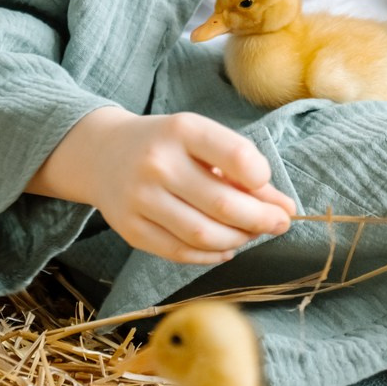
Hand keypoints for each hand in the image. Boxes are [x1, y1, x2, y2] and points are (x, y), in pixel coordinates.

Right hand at [26, 105, 295, 265]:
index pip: (237, 156)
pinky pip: (181, 252)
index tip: (267, 186)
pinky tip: (226, 246)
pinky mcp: (131, 229)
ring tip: (251, 233)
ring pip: (204, 234)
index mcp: (182, 130)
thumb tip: (284, 207)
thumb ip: (241, 169)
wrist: (102, 153)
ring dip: (239, 239)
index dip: (262, 178)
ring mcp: (141, 199)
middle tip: (280, 223)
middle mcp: (158, 163)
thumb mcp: (201, 139)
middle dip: (262, 219)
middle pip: (223, 204)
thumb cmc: (166, 145)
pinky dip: (212, 254)